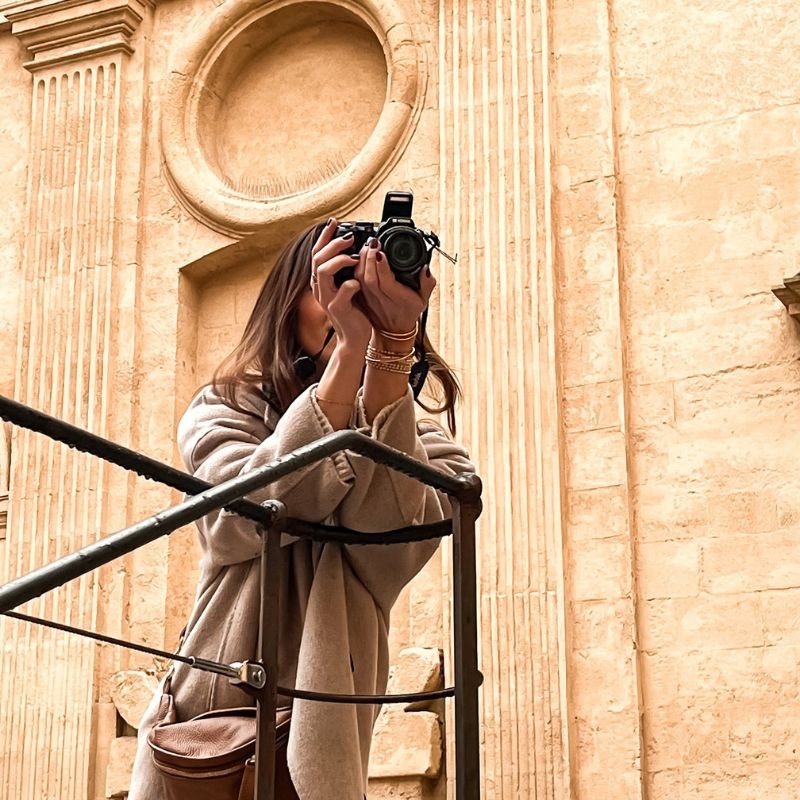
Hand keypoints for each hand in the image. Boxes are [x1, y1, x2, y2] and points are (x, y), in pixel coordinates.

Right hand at [311, 219, 371, 352]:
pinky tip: (358, 282)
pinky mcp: (339, 309)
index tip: (334, 222)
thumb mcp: (348, 286)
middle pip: (317, 258)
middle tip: (349, 237)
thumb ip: (348, 270)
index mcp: (321, 281)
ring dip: (339, 260)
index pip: (317, 253)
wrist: (354, 338)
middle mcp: (320, 288)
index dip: (324, 236)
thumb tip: (357, 248)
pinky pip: (341, 293)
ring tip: (354, 257)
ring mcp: (327, 299)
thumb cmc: (353, 311)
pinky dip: (349, 285)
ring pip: (323, 272)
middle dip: (333, 244)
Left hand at [354, 238, 436, 336]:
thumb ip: (427, 283)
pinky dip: (354, 266)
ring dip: (361, 260)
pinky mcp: (360, 297)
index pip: (386, 282)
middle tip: (373, 242)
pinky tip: (359, 255)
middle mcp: (380, 299)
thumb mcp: (423, 299)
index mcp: (397, 299)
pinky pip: (353, 280)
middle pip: (369, 277)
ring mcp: (368, 299)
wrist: (393, 330)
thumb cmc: (408, 311)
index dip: (382, 266)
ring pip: (359, 278)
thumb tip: (425, 267)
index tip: (381, 251)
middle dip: (369, 257)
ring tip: (367, 245)